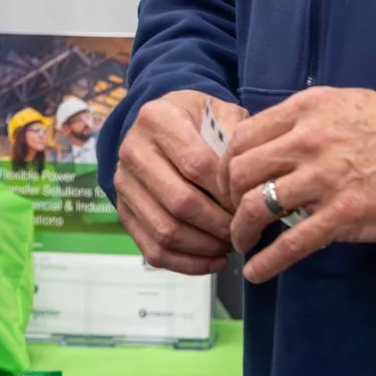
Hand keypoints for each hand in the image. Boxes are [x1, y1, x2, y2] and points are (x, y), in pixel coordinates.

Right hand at [113, 90, 246, 275]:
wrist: (162, 126)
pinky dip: (187, 263)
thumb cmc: (198, 120)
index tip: (250, 202)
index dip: (227, 191)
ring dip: (205, 246)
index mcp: (157, 118)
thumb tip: (251, 180)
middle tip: (245, 229)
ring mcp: (124, 183)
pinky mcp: (123, 211)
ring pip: (165, 231)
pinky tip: (214, 259)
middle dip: (219, 224)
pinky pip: (153, 249)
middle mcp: (133, 150)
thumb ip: (238, 137)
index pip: (196, 165)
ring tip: (231, 244)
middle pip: (180, 202)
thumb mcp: (221, 111)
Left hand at [226, 87, 375, 282]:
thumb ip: (305, 116)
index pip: (244, 136)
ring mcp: (324, 180)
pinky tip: (256, 273)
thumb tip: (270, 137)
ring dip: (240, 230)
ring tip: (242, 242)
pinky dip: (266, 262)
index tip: (229, 182)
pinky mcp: (342, 216)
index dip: (227, 164)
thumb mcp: (345, 102)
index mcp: (306, 109)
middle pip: (241, 171)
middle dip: (226, 197)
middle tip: (230, 213)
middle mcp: (308, 140)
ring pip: (255, 206)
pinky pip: (290, 243)